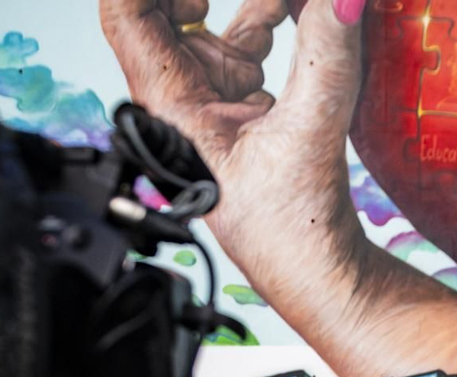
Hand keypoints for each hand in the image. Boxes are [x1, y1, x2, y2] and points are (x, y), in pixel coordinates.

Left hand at [100, 0, 364, 333]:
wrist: (316, 271)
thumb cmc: (291, 233)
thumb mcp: (312, 134)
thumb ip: (328, 57)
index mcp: (171, 106)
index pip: (128, 15)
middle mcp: (183, 97)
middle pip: (168, 11)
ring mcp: (213, 98)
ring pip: (214, 21)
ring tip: (296, 2)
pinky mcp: (244, 103)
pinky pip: (250, 39)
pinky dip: (279, 14)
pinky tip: (305, 11)